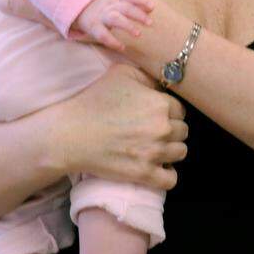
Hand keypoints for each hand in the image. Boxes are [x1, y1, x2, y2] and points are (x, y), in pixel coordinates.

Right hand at [48, 65, 187, 189]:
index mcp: (160, 104)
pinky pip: (170, 179)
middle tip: (153, 131)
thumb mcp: (122, 74)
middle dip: (171, 130)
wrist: (70, 134)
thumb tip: (163, 84)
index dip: (169, 112)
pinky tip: (156, 167)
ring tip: (155, 148)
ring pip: (180, 153)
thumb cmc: (94, 100)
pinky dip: (167, 175)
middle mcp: (163, 128)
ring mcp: (154, 153)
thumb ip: (148, 76)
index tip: (155, 115)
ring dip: (171, 150)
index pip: (180, 110)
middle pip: (183, 131)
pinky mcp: (143, 174)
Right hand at [73, 0, 154, 50]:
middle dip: (138, 14)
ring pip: (115, 18)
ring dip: (127, 26)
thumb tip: (152, 7)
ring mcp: (101, 15)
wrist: (81, 5)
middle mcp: (110, 5)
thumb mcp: (119, 0)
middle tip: (150, 23)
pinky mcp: (93, 26)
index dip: (141, 0)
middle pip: (125, 7)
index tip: (152, 6)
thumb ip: (135, 3)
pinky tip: (121, 47)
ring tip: (138, 34)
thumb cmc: (108, 5)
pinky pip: (102, 34)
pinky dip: (112, 41)